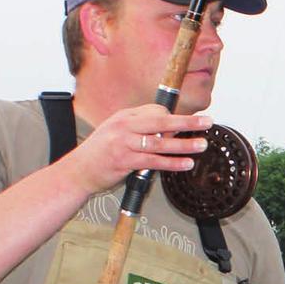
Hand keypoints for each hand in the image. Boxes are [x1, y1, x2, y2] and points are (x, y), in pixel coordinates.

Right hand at [69, 104, 212, 196]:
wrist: (77, 171)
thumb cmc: (98, 154)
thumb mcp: (115, 132)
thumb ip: (137, 129)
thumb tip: (164, 130)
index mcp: (124, 117)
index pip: (155, 111)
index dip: (173, 118)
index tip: (189, 122)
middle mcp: (125, 127)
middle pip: (162, 121)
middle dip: (187, 122)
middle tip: (207, 122)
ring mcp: (125, 144)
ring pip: (160, 143)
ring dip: (183, 144)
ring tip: (201, 145)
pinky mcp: (125, 162)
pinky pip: (154, 162)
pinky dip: (172, 163)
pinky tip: (185, 163)